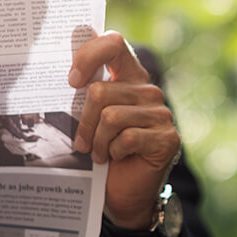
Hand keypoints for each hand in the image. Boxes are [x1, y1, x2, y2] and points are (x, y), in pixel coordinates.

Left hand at [68, 30, 180, 230]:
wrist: (123, 193)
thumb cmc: (102, 151)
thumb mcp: (90, 116)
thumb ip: (84, 88)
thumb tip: (69, 55)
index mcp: (129, 76)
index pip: (113, 43)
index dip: (88, 55)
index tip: (71, 81)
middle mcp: (148, 90)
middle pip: (101, 91)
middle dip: (83, 121)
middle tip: (80, 141)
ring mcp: (161, 114)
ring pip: (111, 117)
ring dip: (97, 141)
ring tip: (98, 153)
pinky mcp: (167, 138)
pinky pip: (127, 137)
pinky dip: (114, 151)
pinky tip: (115, 158)